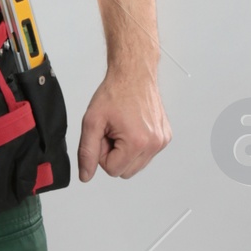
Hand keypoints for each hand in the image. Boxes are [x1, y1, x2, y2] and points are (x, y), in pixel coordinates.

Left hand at [76, 67, 170, 181]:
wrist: (133, 74)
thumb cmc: (115, 93)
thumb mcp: (92, 122)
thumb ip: (87, 152)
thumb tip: (86, 175)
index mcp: (137, 142)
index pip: (112, 170)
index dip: (103, 153)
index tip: (105, 134)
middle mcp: (154, 144)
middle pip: (125, 172)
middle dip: (115, 155)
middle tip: (112, 131)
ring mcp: (162, 141)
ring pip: (136, 165)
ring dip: (125, 151)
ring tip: (122, 128)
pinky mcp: (165, 137)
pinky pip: (146, 155)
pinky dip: (136, 145)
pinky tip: (132, 127)